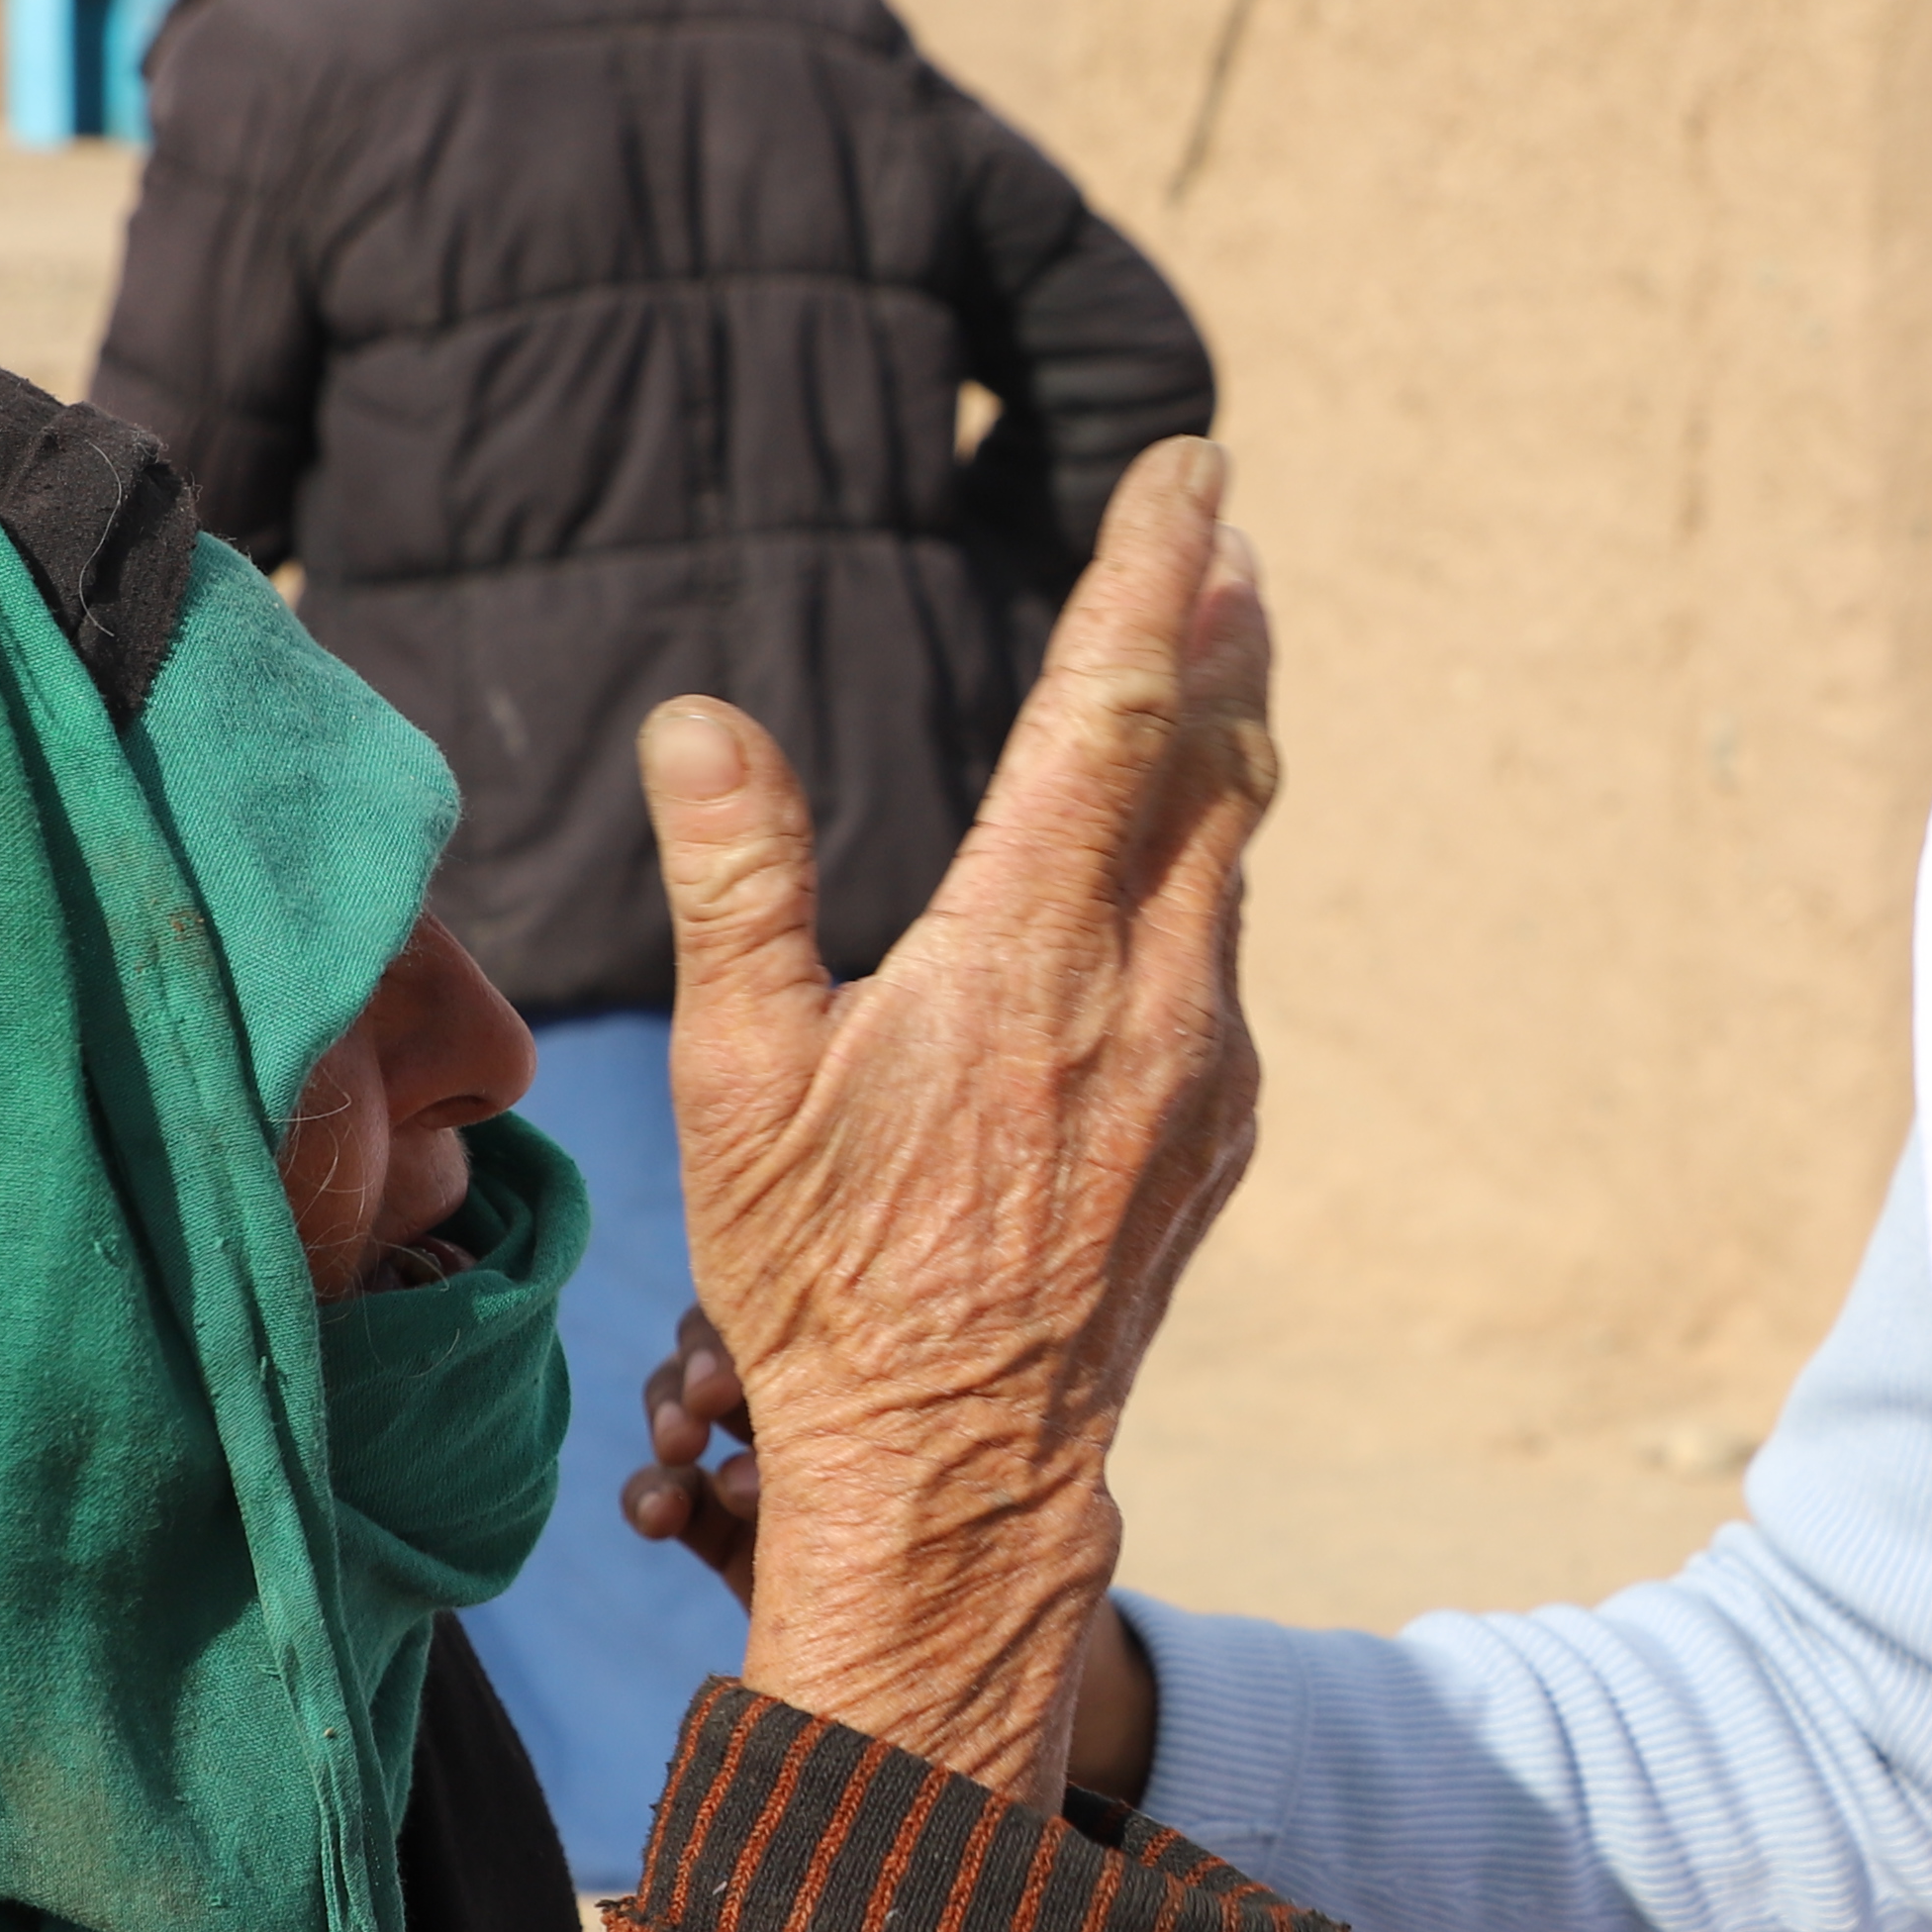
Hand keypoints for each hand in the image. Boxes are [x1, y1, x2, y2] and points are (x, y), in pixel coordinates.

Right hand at [642, 438, 1273, 1802]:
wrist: (959, 1462)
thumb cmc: (825, 1273)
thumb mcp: (743, 1073)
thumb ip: (736, 880)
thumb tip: (700, 719)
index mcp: (1027, 946)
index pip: (1113, 707)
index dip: (1154, 572)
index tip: (1195, 470)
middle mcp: (1148, 988)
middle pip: (1217, 760)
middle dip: (1221, 636)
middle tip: (1232, 541)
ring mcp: (1203, 1063)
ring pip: (1230, 861)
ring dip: (1222, 751)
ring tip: (1216, 671)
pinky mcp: (1219, 1127)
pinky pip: (1220, 964)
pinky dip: (1201, 882)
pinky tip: (1166, 878)